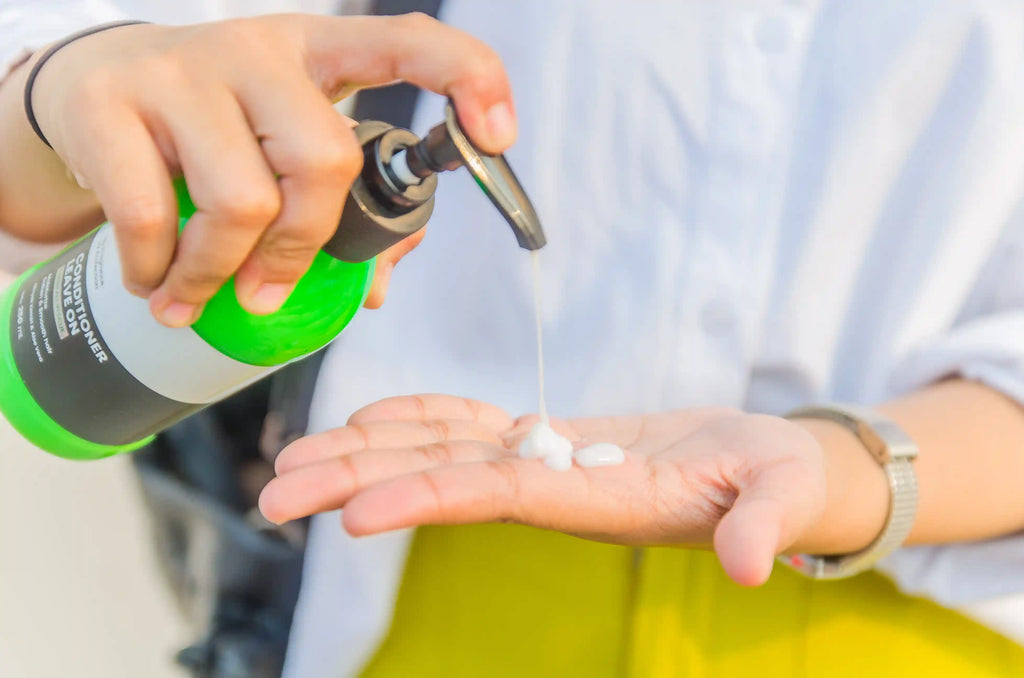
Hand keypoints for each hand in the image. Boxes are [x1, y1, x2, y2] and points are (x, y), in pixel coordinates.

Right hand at [27, 14, 515, 325]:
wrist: (90, 86)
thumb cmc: (214, 131)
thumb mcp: (280, 149)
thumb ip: (337, 213)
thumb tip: (372, 288)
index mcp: (321, 55)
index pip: (407, 42)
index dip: (466, 79)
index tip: (498, 136)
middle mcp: (260, 51)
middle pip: (322, 161)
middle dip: (302, 249)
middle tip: (267, 292)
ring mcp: (184, 69)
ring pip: (241, 201)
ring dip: (220, 274)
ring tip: (194, 296)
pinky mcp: (110, 101)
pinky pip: (152, 216)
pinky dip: (157, 271)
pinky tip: (152, 279)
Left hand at [259, 394, 828, 585]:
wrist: (767, 469)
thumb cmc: (781, 482)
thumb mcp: (784, 496)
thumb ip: (765, 523)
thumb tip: (755, 567)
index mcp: (600, 504)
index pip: (499, 498)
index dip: (427, 499)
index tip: (352, 515)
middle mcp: (555, 489)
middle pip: (440, 480)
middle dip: (358, 482)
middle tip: (274, 492)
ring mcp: (546, 462)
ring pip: (440, 450)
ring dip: (367, 450)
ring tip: (293, 460)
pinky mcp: (550, 439)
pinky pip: (471, 425)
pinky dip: (419, 417)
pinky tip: (370, 417)